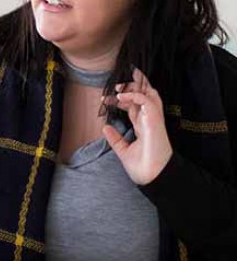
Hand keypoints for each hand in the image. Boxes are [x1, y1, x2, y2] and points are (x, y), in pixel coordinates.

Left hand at [102, 68, 173, 185]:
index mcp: (143, 126)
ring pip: (149, 93)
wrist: (153, 176)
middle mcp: (149, 120)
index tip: (104, 100)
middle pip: (145, 95)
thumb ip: (115, 139)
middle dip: (132, 86)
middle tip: (114, 83)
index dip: (120, 99)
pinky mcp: (156, 120)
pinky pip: (147, 101)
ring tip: (118, 86)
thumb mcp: (124, 151)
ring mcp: (154, 119)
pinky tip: (120, 97)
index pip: (133, 105)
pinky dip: (134, 96)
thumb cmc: (143, 167)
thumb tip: (105, 128)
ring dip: (135, 86)